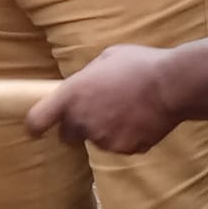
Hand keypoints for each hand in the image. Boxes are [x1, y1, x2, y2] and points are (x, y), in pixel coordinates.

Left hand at [25, 44, 181, 151]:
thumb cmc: (139, 64)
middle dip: (76, 128)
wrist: (172, 85)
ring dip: (105, 131)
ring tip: (127, 110)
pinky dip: (127, 137)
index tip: (36, 130)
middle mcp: (81, 121)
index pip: (37, 120)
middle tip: (94, 114)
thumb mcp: (105, 59)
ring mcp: (102, 139)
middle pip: (66, 136)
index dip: (35, 127)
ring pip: (96, 140)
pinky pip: (120, 146)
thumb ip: (87, 78)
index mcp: (71, 96)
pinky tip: (140, 120)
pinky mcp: (124, 149)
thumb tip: (83, 85)